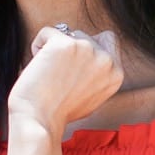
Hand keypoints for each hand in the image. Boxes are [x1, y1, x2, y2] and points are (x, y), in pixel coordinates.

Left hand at [6, 26, 123, 135]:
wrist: (39, 121)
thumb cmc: (59, 113)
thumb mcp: (91, 96)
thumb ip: (96, 74)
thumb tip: (89, 53)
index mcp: (116, 74)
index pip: (109, 40)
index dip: (87, 49)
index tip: (73, 68)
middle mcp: (106, 60)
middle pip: (84, 36)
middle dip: (68, 50)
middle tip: (57, 75)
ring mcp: (88, 49)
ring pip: (66, 33)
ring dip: (53, 49)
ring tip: (48, 73)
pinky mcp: (66, 43)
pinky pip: (46, 33)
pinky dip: (38, 47)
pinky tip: (38, 67)